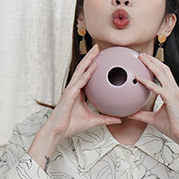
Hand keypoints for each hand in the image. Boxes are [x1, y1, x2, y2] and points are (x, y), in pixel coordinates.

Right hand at [27, 46, 120, 169]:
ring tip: (95, 50)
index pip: (87, 76)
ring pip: (81, 71)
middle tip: (98, 47)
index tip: (101, 58)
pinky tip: (93, 66)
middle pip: (83, 69)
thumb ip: (106, 118)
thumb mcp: (93, 121)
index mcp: (79, 92)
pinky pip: (80, 81)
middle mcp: (74, 88)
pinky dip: (87, 73)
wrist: (59, 131)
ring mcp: (71, 89)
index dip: (93, 66)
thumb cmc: (71, 125)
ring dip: (88, 59)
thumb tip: (119, 119)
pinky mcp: (69, 93)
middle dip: (90, 57)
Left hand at [129, 53, 178, 164]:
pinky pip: (156, 87)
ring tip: (141, 58)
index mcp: (172, 92)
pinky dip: (147, 81)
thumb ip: (142, 115)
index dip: (156, 65)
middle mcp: (174, 90)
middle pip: (163, 69)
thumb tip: (130, 114)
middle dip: (152, 60)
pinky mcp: (170, 99)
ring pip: (161, 74)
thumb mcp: (153, 119)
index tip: (147, 61)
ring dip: (150, 64)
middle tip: (141, 55)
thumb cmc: (172, 127)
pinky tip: (138, 77)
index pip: (165, 74)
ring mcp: (173, 93)